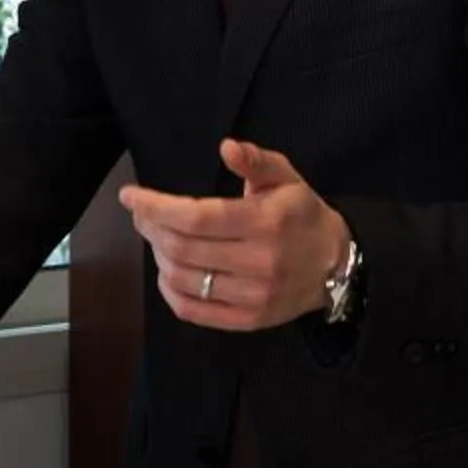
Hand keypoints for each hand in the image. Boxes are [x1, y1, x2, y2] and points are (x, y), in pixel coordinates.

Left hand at [119, 138, 350, 333]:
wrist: (337, 265)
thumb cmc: (302, 215)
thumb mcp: (286, 177)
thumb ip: (255, 160)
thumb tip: (226, 147)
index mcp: (266, 222)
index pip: (196, 217)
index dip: (155, 207)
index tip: (130, 196)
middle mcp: (259, 261)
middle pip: (183, 248)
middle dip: (151, 228)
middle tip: (142, 215)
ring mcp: (253, 296)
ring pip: (183, 279)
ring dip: (159, 257)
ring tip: (158, 239)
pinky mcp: (248, 320)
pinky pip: (194, 311)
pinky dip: (170, 291)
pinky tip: (169, 271)